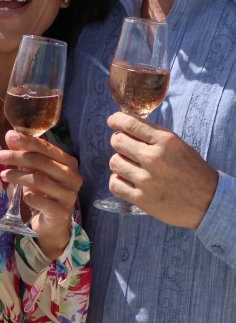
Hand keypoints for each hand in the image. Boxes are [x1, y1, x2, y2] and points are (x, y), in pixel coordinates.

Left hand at [0, 130, 81, 259]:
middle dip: (15, 157)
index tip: (9, 137)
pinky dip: (27, 196)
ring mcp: (68, 194)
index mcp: (68, 162)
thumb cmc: (44, 193)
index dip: (27, 141)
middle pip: (40, 161)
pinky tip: (22, 196)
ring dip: (17, 175)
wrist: (53, 223)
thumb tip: (10, 136)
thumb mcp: (35, 171)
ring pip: (38, 179)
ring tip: (4, 175)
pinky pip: (38, 199)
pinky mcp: (61, 211)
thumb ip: (25, 154)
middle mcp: (72, 176)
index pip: (46, 147)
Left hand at [107, 111, 218, 226]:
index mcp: (165, 141)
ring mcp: (147, 180)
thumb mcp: (177, 145)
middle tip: (126, 149)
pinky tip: (129, 181)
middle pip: (117, 142)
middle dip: (119, 142)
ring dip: (120, 163)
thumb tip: (125, 123)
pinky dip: (118, 182)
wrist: (209, 202)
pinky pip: (114, 184)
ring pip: (114, 162)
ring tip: (132, 168)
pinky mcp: (142, 199)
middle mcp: (154, 158)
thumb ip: (152, 135)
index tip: (113, 122)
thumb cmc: (192, 171)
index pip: (129, 124)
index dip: (116, 120)